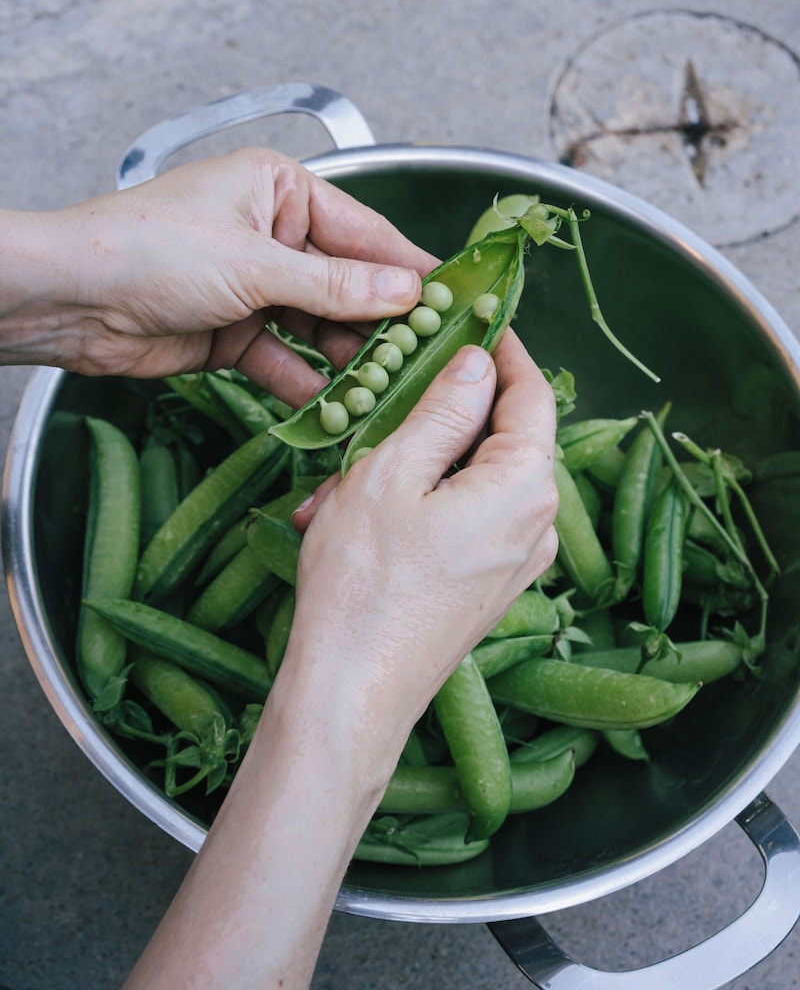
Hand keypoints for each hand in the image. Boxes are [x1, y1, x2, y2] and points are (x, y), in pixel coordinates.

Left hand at [0, 148, 436, 405]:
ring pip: (318, 328)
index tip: (453, 300)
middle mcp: (272, 235)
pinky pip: (284, 360)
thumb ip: (333, 284)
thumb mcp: (255, 264)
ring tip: (385, 388)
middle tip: (425, 357)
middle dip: (380, 324)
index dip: (408, 269)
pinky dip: (304, 383)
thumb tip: (405, 293)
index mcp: (280, 192)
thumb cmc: (151, 250)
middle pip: (346, 285)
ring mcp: (255, 288)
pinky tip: (332, 406)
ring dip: (345, 360)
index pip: (363, 233)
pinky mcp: (237, 334)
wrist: (72, 301)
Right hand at [122, 329, 557, 989]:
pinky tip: (353, 517)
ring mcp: (516, 561)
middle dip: (436, 416)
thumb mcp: (393, 472)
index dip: (504, 350)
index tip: (475, 318)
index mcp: (525, 484)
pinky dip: (415, 507)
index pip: (531, 393)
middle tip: (380, 405)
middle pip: (500, 437)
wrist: (352, 693)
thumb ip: (443, 408)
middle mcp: (537, 523)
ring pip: (470, 480)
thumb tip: (477, 362)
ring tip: (342, 480)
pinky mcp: (489, 587)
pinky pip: (462, 522)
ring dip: (412, 466)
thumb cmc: (365, 582)